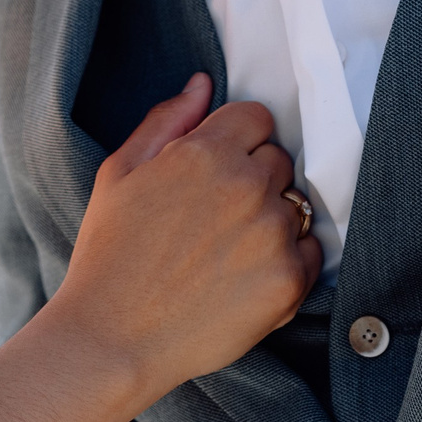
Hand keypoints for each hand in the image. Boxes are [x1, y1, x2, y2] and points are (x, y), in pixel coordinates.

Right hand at [45, 74, 320, 397]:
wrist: (113, 337)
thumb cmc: (110, 253)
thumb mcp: (120, 172)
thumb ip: (167, 120)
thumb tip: (203, 84)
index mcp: (205, 151)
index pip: (257, 118)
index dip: (236, 141)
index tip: (216, 170)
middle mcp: (247, 186)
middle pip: (278, 161)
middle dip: (253, 180)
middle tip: (214, 217)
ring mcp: (273, 234)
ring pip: (295, 206)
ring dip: (271, 220)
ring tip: (227, 251)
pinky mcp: (289, 281)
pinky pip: (311, 252)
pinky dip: (287, 260)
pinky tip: (246, 276)